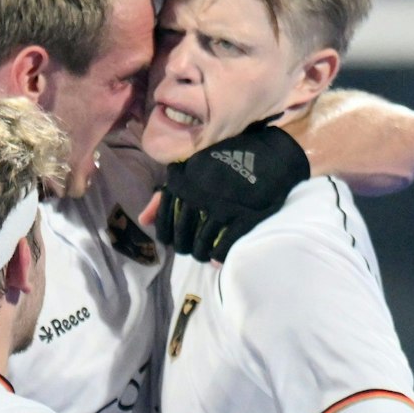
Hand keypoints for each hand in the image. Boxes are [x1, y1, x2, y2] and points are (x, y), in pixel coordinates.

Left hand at [157, 119, 310, 261]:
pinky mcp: (244, 216)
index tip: (177, 238)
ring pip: (202, 246)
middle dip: (187, 247)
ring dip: (202, 254)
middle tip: (194, 246)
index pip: (165, 226)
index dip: (168, 237)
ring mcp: (223, 208)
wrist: (270, 154)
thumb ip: (164, 196)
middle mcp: (199, 197)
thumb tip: (144, 220)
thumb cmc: (226, 161)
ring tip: (206, 253)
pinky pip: (225, 246)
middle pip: (183, 240)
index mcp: (183, 185)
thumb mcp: (191, 170)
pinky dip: (218, 256)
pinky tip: (217, 259)